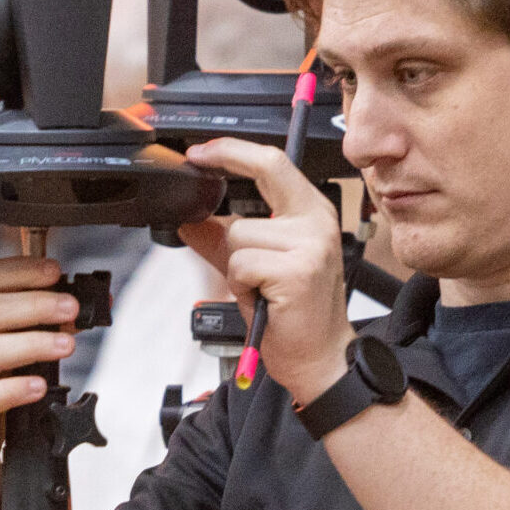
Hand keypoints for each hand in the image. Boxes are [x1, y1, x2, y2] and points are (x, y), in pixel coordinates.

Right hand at [0, 254, 81, 486]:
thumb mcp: (8, 354)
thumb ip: (35, 329)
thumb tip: (78, 311)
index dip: (20, 271)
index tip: (56, 271)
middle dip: (35, 305)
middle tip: (71, 308)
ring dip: (32, 344)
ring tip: (67, 346)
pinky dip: (13, 389)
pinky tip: (39, 386)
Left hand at [180, 138, 353, 403]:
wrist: (319, 359)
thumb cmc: (295, 316)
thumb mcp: (256, 267)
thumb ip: (223, 240)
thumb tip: (189, 220)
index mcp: (311, 213)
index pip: (272, 163)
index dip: (232, 151)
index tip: (200, 152)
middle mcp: (316, 222)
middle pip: (261, 177)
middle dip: (228, 185)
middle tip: (204, 202)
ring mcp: (310, 244)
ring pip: (239, 233)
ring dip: (236, 266)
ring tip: (258, 289)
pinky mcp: (296, 270)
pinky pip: (241, 263)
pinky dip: (240, 285)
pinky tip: (261, 300)